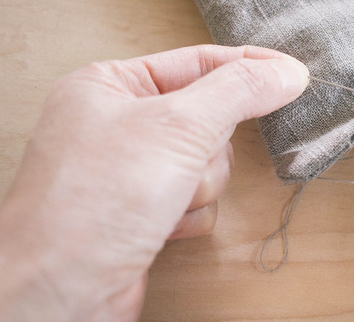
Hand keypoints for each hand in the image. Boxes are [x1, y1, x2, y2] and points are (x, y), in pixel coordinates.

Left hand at [0, 45, 308, 321]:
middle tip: (187, 158)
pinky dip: (189, 214)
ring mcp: (130, 170)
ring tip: (166, 200)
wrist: (61, 291)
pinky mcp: (142, 211)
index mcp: (110, 85)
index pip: (197, 61)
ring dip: (199, 185)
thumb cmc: (93, 202)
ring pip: (208, 162)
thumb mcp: (178, 126)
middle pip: (208, 117)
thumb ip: (239, 91)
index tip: (291, 72)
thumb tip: (286, 71)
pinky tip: (160, 226)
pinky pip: (197, 199)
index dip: (247, 66)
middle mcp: (117, 123)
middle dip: (208, 148)